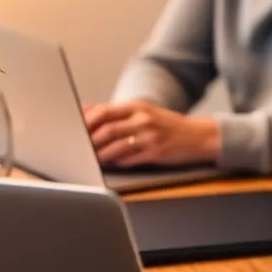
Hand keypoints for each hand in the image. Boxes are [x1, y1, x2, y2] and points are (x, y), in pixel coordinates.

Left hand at [82, 100, 218, 167]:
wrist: (198, 136)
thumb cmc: (166, 126)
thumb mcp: (144, 113)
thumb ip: (119, 114)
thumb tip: (87, 114)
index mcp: (137, 106)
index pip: (103, 110)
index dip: (85, 120)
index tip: (72, 128)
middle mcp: (143, 118)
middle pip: (107, 127)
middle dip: (89, 138)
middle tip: (77, 146)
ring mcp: (150, 136)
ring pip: (116, 145)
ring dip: (100, 153)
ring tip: (90, 158)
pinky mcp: (156, 152)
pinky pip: (130, 159)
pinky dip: (117, 162)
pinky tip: (110, 164)